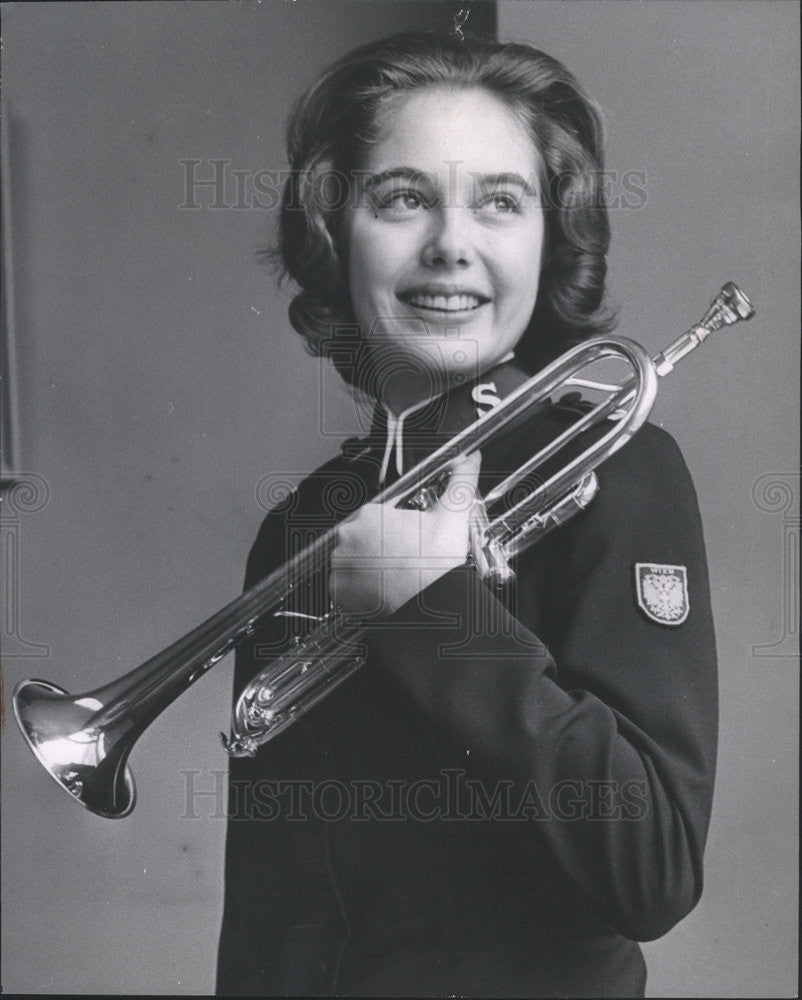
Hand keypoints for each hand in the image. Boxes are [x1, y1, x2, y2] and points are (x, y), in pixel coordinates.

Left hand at [330, 452, 481, 616]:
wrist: (431, 604)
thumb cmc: (437, 564)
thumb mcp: (452, 516)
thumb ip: (460, 482)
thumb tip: (471, 460)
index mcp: (371, 514)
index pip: (375, 517)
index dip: (393, 530)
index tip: (405, 542)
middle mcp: (349, 536)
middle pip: (361, 538)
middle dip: (377, 547)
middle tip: (401, 560)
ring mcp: (341, 564)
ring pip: (351, 560)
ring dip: (366, 566)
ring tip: (391, 576)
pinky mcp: (338, 590)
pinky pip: (344, 586)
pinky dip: (358, 589)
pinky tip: (379, 590)